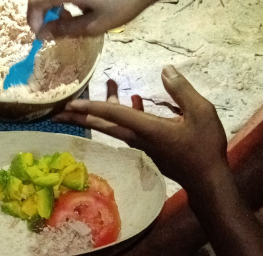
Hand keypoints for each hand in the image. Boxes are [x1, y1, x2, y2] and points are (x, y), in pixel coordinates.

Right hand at [27, 0, 154, 37]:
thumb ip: (65, 30)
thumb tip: (42, 35)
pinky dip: (66, 0)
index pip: (35, 2)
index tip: (40, 35)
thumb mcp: (94, 24)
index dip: (33, 19)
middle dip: (42, 12)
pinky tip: (78, 6)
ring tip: (67, 18)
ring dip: (54, 4)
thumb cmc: (123, 4)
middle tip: (51, 29)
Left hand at [54, 66, 228, 192]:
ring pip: (115, 124)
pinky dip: (127, 111)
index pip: (113, 115)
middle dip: (79, 116)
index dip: (90, 107)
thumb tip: (165, 70)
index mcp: (146, 129)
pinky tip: (134, 98)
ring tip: (108, 83)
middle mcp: (137, 137)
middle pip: (102, 124)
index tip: (69, 104)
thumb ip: (181, 91)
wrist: (205, 178)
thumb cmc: (204, 147)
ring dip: (107, 106)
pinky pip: (129, 126)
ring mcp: (141, 143)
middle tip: (57, 111)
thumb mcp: (201, 112)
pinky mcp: (148, 145)